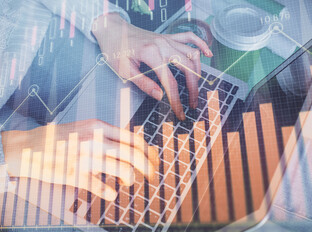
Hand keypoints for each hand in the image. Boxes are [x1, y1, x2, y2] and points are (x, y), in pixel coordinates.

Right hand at [1, 119, 157, 200]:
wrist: (27, 147)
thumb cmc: (57, 138)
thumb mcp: (83, 128)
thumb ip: (105, 134)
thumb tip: (129, 145)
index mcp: (98, 126)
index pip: (132, 138)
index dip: (147, 151)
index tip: (152, 159)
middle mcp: (95, 140)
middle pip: (133, 153)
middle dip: (148, 167)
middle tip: (151, 175)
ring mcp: (86, 157)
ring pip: (123, 170)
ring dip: (132, 179)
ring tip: (130, 182)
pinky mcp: (76, 175)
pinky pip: (101, 187)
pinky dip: (111, 193)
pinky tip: (112, 193)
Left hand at [92, 13, 212, 120]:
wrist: (111, 30)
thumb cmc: (115, 50)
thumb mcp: (124, 70)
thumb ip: (144, 84)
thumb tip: (160, 96)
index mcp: (151, 54)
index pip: (170, 82)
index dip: (176, 100)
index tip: (180, 113)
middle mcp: (163, 45)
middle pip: (187, 68)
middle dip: (193, 88)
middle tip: (192, 104)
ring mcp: (167, 39)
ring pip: (192, 54)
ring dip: (198, 72)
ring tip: (196, 89)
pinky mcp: (168, 37)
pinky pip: (190, 37)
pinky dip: (201, 44)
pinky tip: (207, 54)